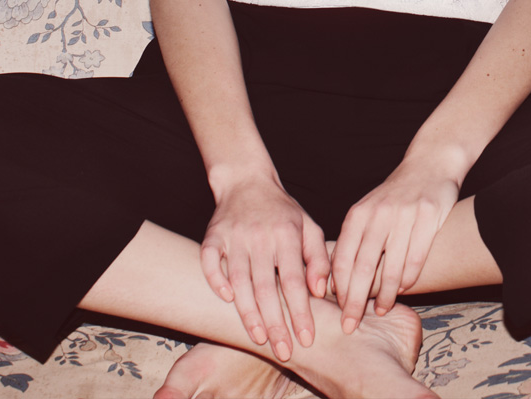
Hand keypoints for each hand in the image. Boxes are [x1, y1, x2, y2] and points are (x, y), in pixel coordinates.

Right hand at [202, 173, 329, 357]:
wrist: (247, 181)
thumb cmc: (283, 211)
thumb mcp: (309, 228)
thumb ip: (319, 259)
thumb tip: (320, 292)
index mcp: (288, 234)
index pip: (294, 280)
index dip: (301, 311)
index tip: (307, 337)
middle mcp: (261, 236)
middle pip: (266, 287)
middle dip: (276, 323)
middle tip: (284, 351)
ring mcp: (234, 236)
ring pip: (239, 280)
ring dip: (248, 313)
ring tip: (259, 339)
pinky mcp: (212, 236)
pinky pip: (210, 262)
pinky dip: (217, 282)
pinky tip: (228, 301)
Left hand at [332, 153, 461, 331]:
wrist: (430, 163)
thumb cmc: (394, 195)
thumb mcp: (368, 210)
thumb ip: (354, 240)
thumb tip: (336, 281)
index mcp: (359, 214)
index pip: (342, 258)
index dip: (339, 288)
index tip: (338, 310)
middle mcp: (379, 214)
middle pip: (363, 267)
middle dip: (355, 301)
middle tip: (351, 324)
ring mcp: (405, 215)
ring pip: (391, 266)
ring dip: (385, 294)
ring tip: (381, 310)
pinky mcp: (429, 216)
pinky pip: (416, 257)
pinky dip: (408, 278)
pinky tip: (403, 289)